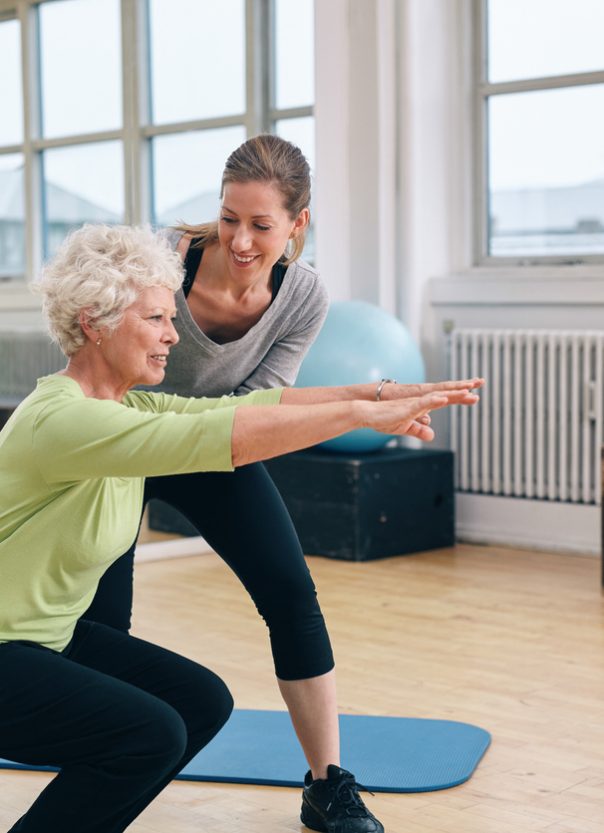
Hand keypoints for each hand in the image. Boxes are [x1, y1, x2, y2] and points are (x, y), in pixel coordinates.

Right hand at [362, 388, 478, 440]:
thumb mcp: (405, 427)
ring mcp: (415, 403)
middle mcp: (422, 401)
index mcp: (423, 406)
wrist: (368, 414)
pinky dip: (434, 401)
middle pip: (446, 393)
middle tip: (481, 382)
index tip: (476, 394)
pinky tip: (443, 399)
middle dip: (463, 389)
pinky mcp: (407, 407)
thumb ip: (419, 430)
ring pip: (437, 396)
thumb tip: (432, 435)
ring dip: (452, 394)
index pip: (445, 399)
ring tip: (468, 390)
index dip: (460, 396)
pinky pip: (423, 403)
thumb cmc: (384, 419)